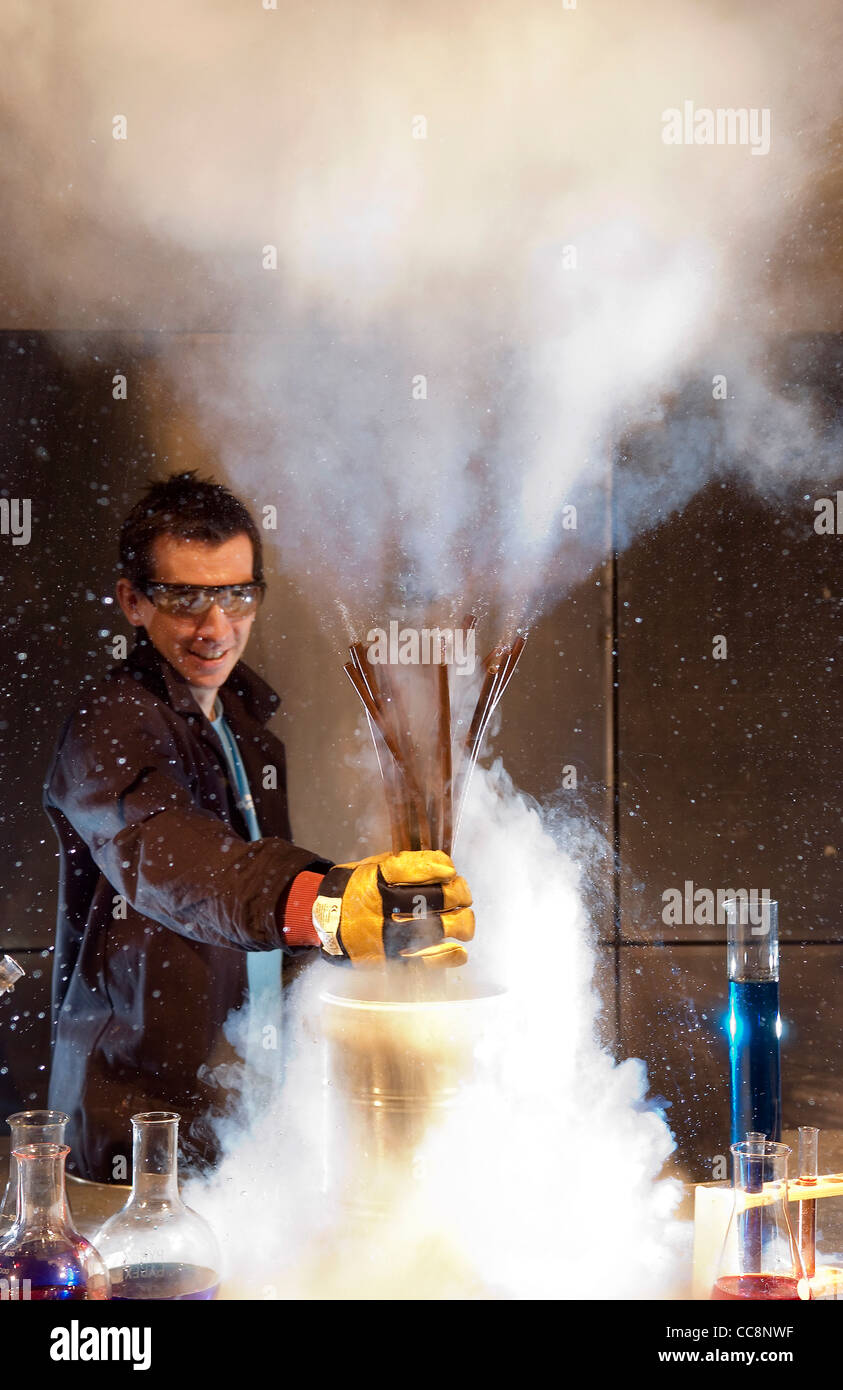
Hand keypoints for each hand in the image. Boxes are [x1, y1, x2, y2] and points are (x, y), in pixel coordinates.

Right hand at [311, 850, 473, 967]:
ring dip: (460, 923)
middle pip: (430, 899)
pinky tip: (459, 950)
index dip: (435, 866)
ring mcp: (387, 938)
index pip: (409, 869)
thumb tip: (441, 863)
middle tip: (462, 892)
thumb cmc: (353, 891)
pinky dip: (448, 957)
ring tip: (465, 919)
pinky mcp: (390, 960)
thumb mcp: (368, 868)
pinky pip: (425, 962)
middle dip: (457, 893)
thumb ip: (400, 864)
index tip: (450, 868)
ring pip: (435, 930)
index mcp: (372, 882)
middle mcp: (380, 910)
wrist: (325, 925)